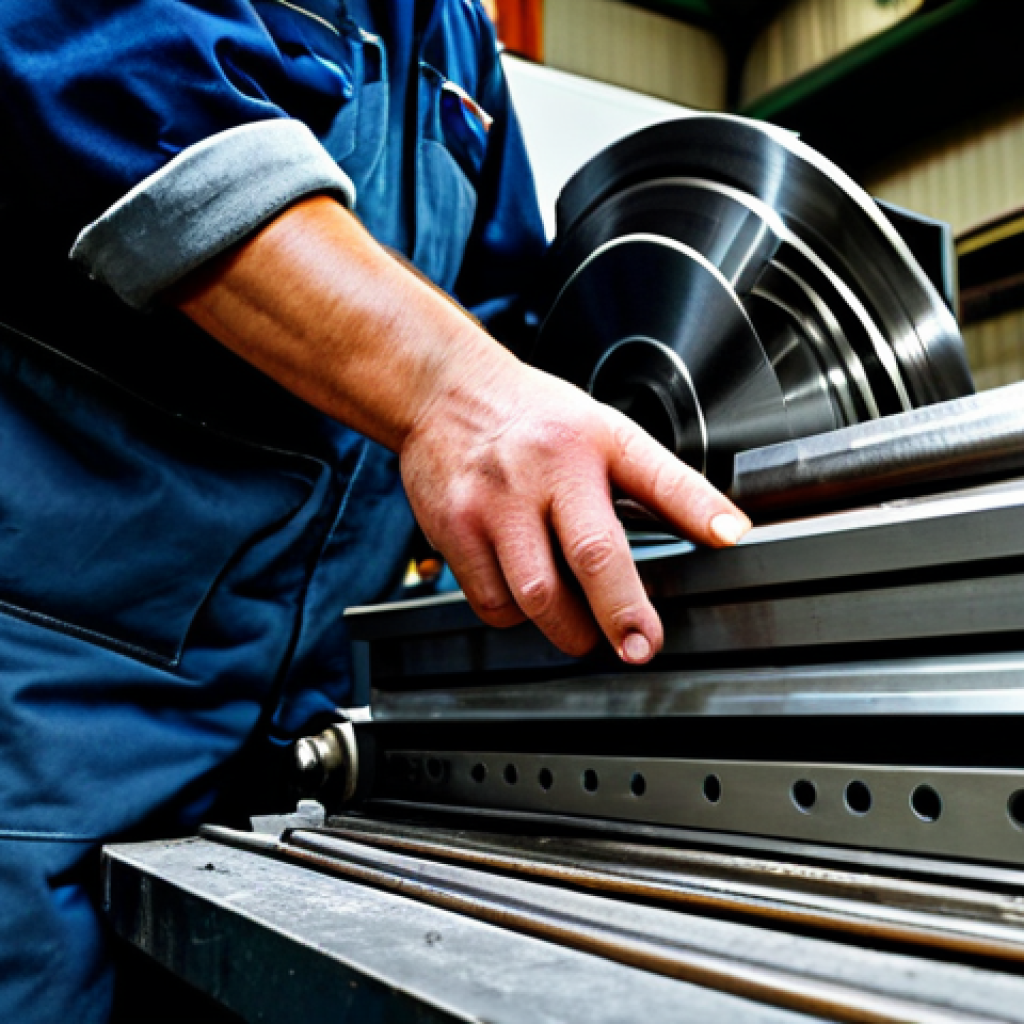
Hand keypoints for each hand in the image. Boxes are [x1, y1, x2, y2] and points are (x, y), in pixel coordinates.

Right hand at [401, 353, 749, 663]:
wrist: (444, 391)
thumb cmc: (533, 418)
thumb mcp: (602, 430)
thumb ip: (658, 483)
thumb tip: (724, 531)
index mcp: (595, 439)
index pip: (657, 473)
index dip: (697, 509)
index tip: (728, 539)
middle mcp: (546, 467)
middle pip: (592, 554)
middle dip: (623, 613)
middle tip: (640, 646)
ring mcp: (494, 500)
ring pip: (537, 596)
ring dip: (567, 628)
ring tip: (579, 625)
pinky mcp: (453, 529)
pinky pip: (493, 602)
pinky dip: (516, 615)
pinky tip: (525, 594)